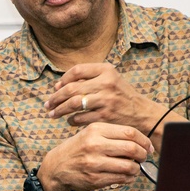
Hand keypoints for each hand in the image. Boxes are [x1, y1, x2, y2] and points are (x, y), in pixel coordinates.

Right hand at [39, 122, 152, 190]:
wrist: (56, 167)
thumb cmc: (78, 149)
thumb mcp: (90, 133)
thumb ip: (113, 135)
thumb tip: (142, 142)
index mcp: (95, 129)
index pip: (130, 132)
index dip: (144, 141)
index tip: (148, 146)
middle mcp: (94, 145)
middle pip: (132, 149)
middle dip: (143, 155)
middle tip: (143, 157)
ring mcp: (94, 163)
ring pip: (129, 166)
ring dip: (136, 168)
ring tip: (134, 168)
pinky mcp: (94, 179)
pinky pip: (121, 179)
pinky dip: (128, 178)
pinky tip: (126, 176)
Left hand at [46, 63, 161, 134]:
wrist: (142, 114)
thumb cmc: (120, 96)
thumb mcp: (109, 80)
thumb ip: (87, 79)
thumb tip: (57, 86)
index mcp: (107, 70)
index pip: (77, 70)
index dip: (63, 79)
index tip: (56, 88)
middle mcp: (106, 83)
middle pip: (71, 88)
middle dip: (55, 97)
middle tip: (47, 104)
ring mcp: (106, 100)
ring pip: (73, 104)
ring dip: (59, 110)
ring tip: (52, 114)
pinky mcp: (105, 117)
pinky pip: (80, 118)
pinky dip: (71, 120)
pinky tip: (69, 120)